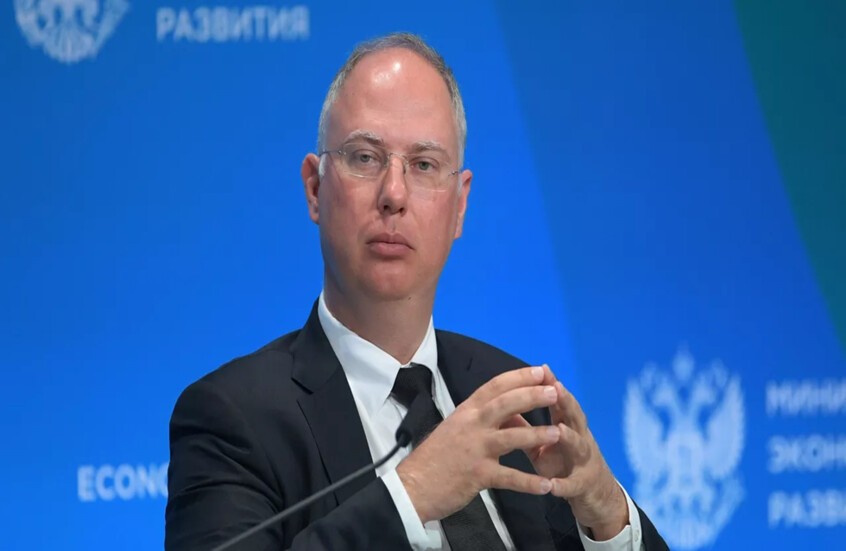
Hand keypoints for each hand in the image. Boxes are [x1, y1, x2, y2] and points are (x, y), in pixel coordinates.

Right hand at [396, 366, 559, 522]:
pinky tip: (547, 485)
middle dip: (532, 396)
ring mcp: (475, 450)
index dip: (519, 377)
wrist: (412, 486)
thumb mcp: (454, 428)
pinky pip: (510, 478)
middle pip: (506, 404)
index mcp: (466, 412)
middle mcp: (472, 425)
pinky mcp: (478, 475)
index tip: (539, 370)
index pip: (494, 387)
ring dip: (537, 435)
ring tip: (559, 432)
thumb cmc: (435, 457)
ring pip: (512, 438)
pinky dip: (530, 483)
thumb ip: (478, 419)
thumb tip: (504, 412)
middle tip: (555, 391)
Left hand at [505, 365, 627, 539]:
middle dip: (566, 402)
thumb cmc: (563, 459)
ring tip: (559, 431)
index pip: (559, 401)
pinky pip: (572, 486)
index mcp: (567, 425)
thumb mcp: (542, 441)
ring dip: (570, 438)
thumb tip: (501, 405)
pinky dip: (563, 485)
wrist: (593, 493)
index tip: (542, 368)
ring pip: (579, 446)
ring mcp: (583, 461)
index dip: (552, 385)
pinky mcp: (582, 486)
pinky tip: (552, 486)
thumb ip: (524, 424)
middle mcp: (579, 438)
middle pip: (574, 416)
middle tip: (556, 388)